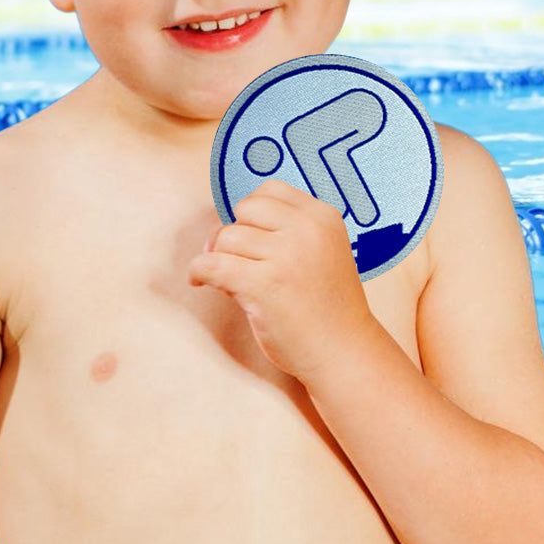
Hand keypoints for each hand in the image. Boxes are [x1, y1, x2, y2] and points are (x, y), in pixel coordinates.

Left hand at [189, 178, 377, 382]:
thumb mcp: (322, 251)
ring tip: (237, 282)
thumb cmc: (326, 306)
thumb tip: (220, 229)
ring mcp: (286, 256)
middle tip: (240, 261)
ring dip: (222, 259)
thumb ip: (285, 231)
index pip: (270, 190)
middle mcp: (306, 230)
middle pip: (244, 210)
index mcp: (322, 216)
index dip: (253, 213)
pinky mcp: (263, 285)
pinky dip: (198, 272)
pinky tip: (200, 281)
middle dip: (237, 234)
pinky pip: (212, 265)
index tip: (252, 237)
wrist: (344, 353)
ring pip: (226, 238)